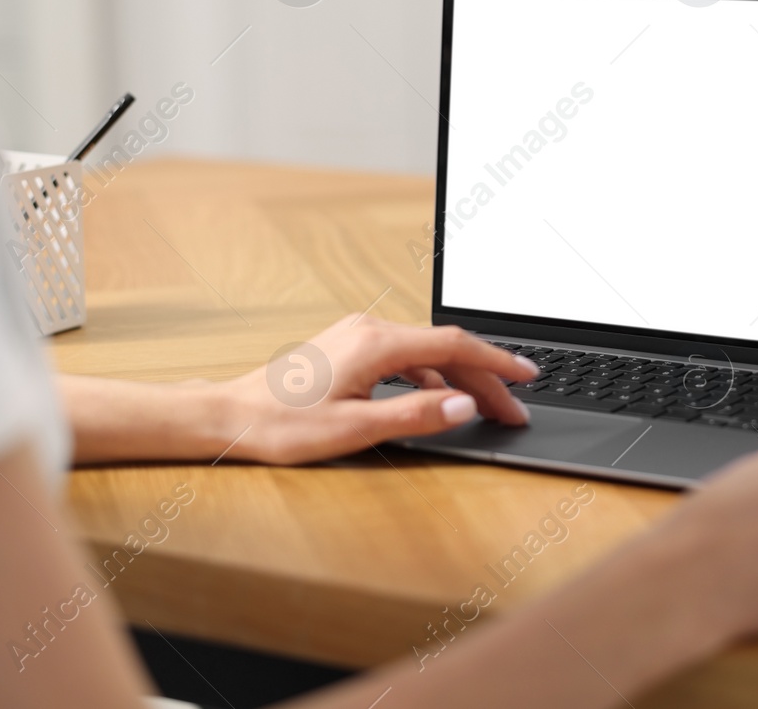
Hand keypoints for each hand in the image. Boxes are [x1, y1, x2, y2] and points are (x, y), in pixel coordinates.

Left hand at [214, 316, 538, 464]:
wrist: (229, 416)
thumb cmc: (281, 426)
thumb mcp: (353, 429)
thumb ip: (414, 415)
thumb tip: (463, 405)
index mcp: (375, 343)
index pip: (454, 345)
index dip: (496, 362)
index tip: (528, 377)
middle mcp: (369, 329)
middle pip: (445, 348)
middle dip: (485, 378)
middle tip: (514, 410)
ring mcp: (357, 334)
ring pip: (426, 352)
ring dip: (460, 377)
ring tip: (486, 408)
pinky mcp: (349, 347)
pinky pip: (405, 356)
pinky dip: (431, 375)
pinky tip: (440, 398)